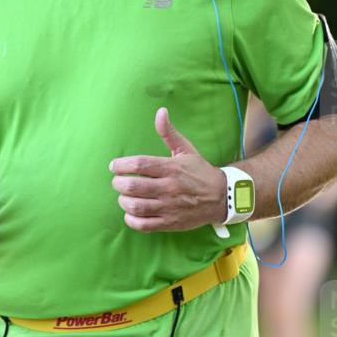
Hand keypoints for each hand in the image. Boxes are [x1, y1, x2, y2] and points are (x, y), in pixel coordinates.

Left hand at [110, 107, 226, 232]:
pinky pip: (144, 225)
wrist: (222, 197)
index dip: (121, 165)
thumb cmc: (200, 172)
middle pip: (133, 186)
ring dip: (123, 201)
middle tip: (118, 182)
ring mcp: (169, 207)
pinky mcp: (170, 223)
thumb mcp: (186, 149)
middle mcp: (169, 187)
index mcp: (171, 168)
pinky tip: (131, 213)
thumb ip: (169, 133)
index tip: (114, 166)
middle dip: (118, 183)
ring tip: (124, 196)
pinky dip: (131, 220)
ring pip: (136, 206)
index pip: (139, 164)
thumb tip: (160, 112)